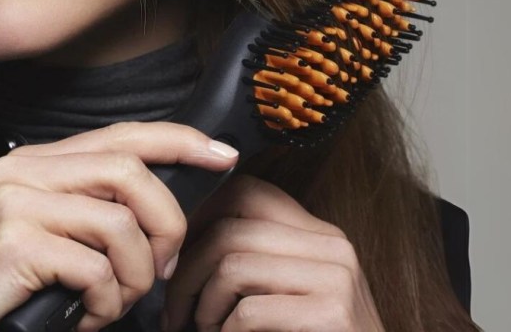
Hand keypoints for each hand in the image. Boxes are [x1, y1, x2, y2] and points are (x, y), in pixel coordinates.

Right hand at [0, 121, 239, 331]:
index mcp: (38, 162)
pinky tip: (88, 316)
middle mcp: (21, 169)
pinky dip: (108, 304)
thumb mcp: (70, 239)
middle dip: (167, 227)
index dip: (179, 141)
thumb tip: (175, 201)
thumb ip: (108, 209)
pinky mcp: (13, 243)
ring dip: (136, 277)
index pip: (122, 136)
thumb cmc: (23, 293)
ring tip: (115, 302)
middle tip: (161, 270)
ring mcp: (13, 202)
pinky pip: (97, 269)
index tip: (222, 155)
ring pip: (121, 224)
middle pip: (131, 174)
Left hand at [163, 174, 384, 331]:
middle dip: (187, 272)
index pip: (247, 192)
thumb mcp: (287, 290)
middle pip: (230, 228)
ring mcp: (336, 278)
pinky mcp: (332, 314)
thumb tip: (184, 243)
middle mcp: (332, 246)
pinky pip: (249, 311)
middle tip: (175, 310)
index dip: (200, 219)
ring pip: (232, 266)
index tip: (179, 256)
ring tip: (204, 329)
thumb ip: (255, 260)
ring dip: (203, 306)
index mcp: (319, 233)